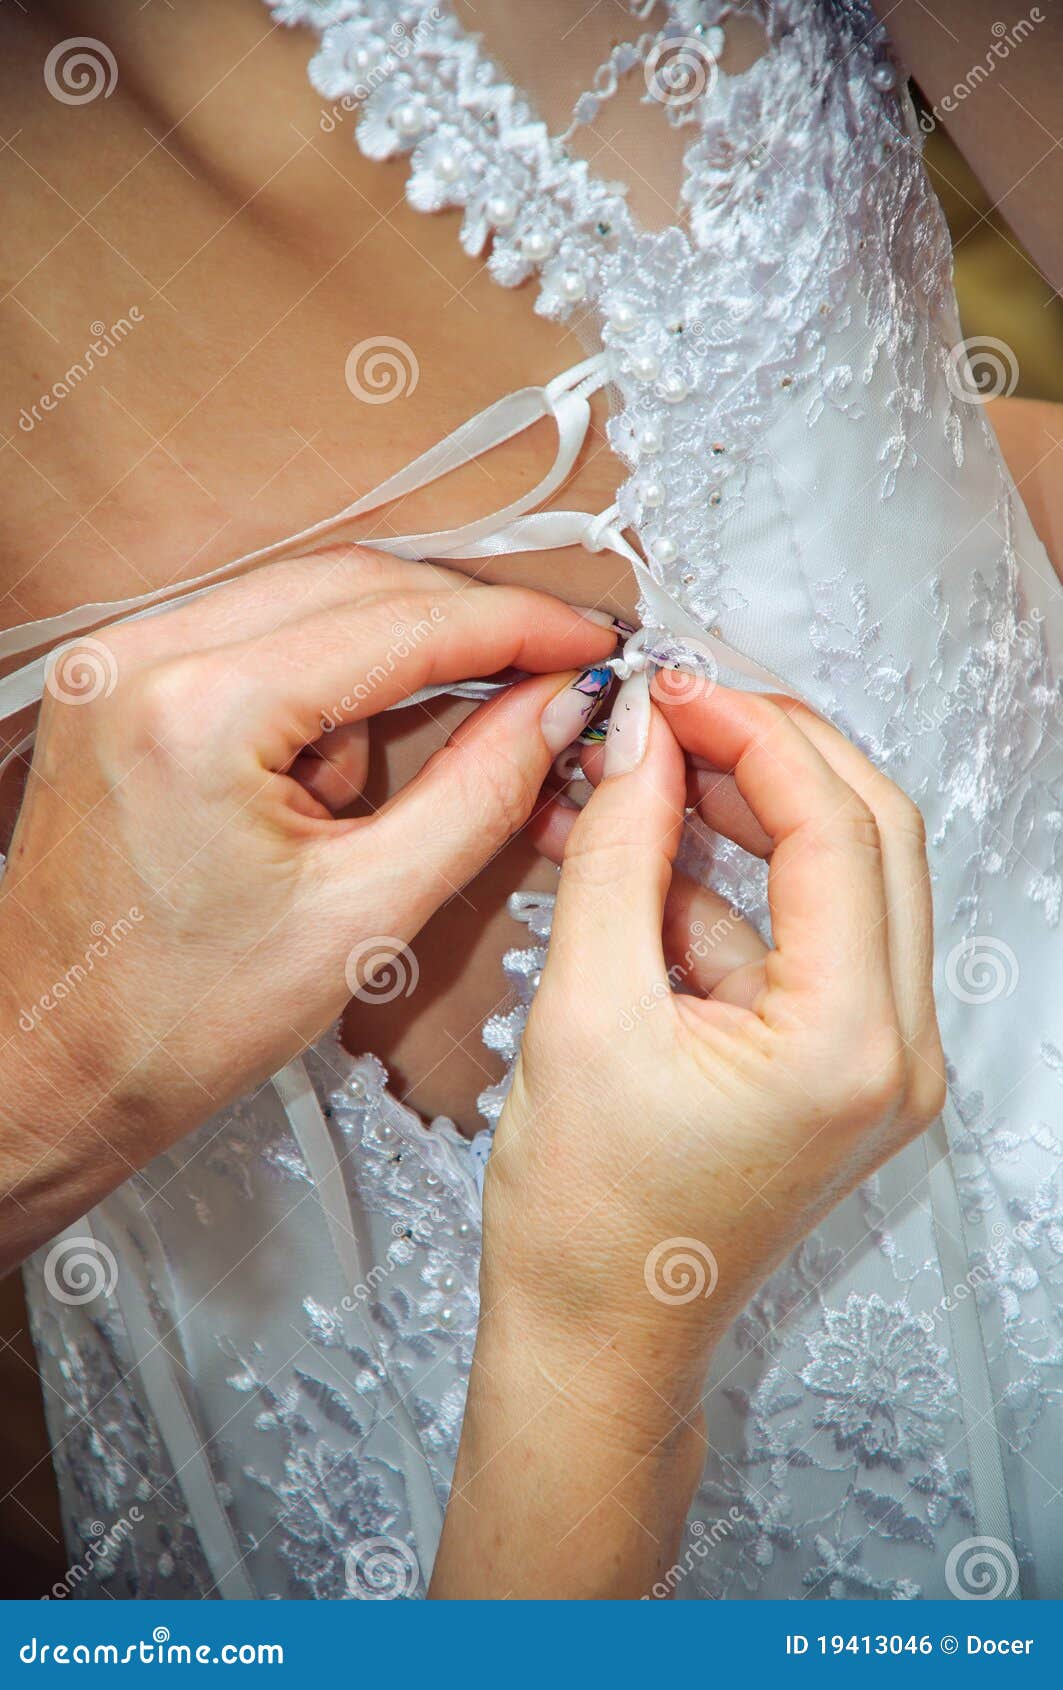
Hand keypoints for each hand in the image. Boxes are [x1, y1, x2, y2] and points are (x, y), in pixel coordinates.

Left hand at [0, 547, 614, 1263]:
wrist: (52, 1062)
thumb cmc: (174, 1020)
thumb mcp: (364, 915)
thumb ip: (481, 791)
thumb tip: (557, 708)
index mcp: (201, 711)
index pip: (405, 623)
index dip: (520, 627)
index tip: (591, 645)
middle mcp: (143, 656)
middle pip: (360, 582)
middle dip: (468, 627)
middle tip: (553, 673)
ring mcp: (118, 658)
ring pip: (311, 596)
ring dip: (397, 653)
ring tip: (432, 753)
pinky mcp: (117, 678)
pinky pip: (258, 632)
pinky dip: (329, 674)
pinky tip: (346, 761)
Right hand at [432, 671, 943, 1597]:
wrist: (597, 1343)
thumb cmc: (585, 1220)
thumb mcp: (585, 1011)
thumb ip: (618, 855)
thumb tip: (637, 735)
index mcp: (850, 1041)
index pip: (837, 826)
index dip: (753, 733)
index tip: (671, 685)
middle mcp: (896, 1049)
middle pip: (874, 835)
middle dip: (776, 752)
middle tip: (676, 709)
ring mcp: (879, 1061)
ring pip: (850, 878)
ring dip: (757, 811)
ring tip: (654, 768)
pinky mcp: (841, 1066)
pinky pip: (808, 937)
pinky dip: (738, 884)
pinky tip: (652, 854)